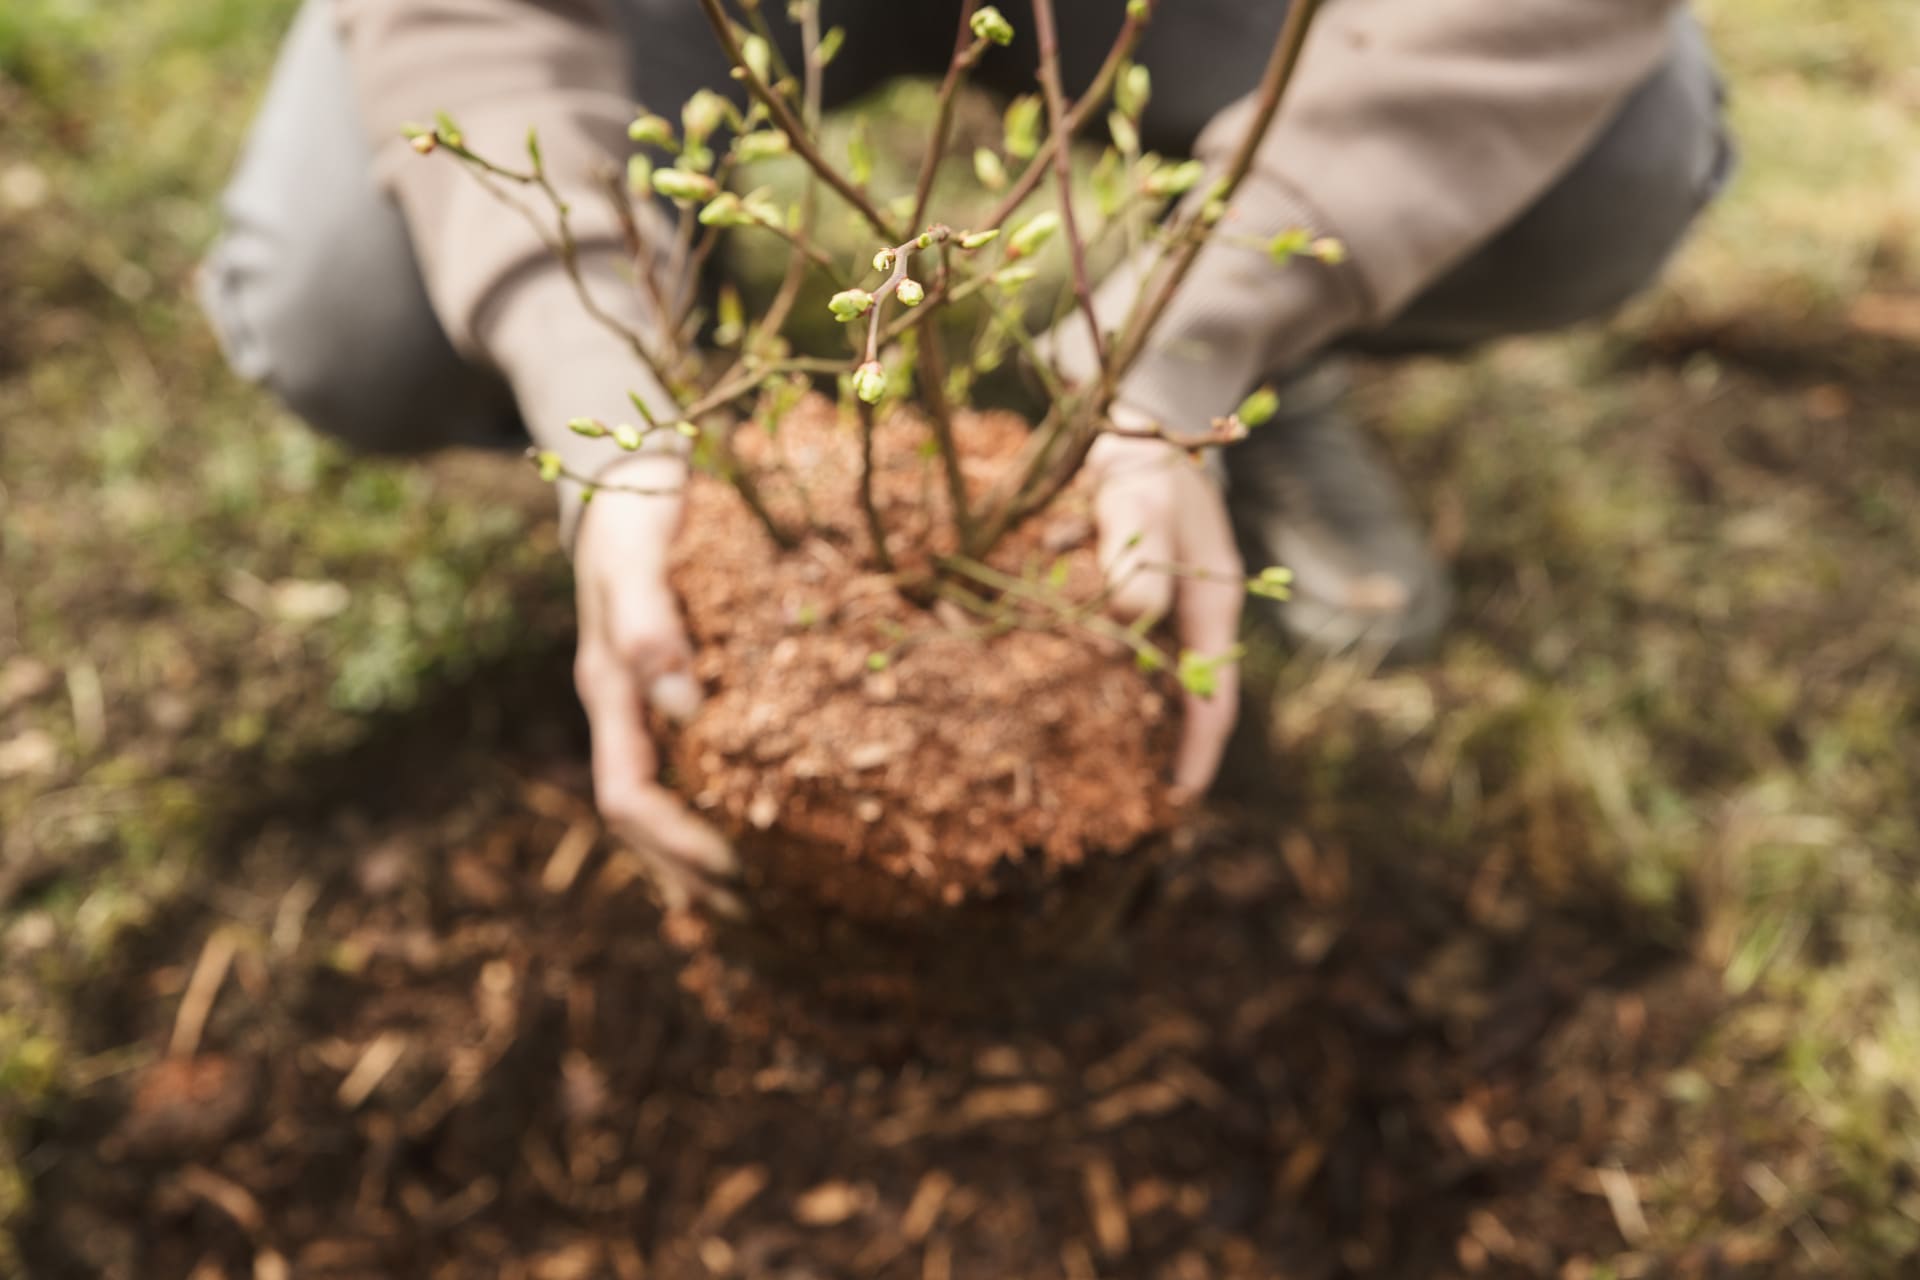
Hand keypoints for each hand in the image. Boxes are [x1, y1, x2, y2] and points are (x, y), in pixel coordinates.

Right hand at [570, 454, 740, 914]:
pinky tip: (786, 817)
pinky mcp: (686, 680)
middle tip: (770, 916)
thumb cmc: (633, 506)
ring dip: (714, 849)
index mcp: (609, 689)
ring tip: (779, 894)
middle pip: (650, 819)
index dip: (676, 846)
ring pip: (676, 796)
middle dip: (699, 872)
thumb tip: (682, 706)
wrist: (629, 466)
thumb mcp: (635, 553)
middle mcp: (629, 707)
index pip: (629, 798)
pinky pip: (704, 760)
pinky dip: (734, 799)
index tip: (737, 874)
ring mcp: (653, 698)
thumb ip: (649, 623)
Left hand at [1086, 429, 1244, 800]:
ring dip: (1127, 714)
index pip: (1216, 695)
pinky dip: (1096, 673)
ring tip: (1096, 761)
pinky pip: (1115, 650)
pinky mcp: (1128, 598)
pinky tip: (1061, 697)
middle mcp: (1191, 616)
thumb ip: (1138, 562)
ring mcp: (1163, 609)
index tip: (1181, 796)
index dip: (1200, 747)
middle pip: (1185, 697)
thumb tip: (1132, 622)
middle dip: (1164, 744)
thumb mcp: (1143, 507)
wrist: (1134, 427)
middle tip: (1133, 799)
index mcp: (1213, 607)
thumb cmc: (1147, 466)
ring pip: (1148, 678)